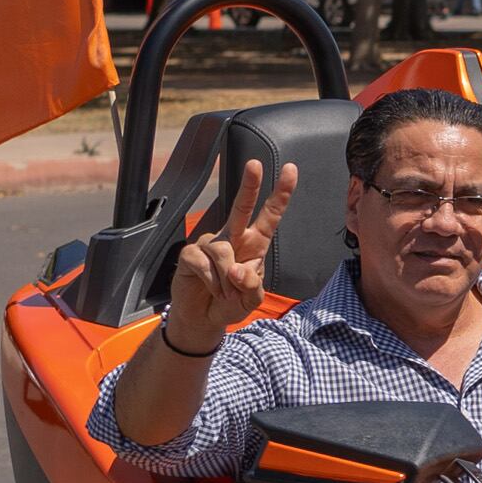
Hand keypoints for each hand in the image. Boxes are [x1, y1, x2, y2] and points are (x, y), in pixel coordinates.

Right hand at [166, 156, 295, 350]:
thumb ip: (252, 286)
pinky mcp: (190, 254)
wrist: (203, 318)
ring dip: (227, 280)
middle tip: (255, 164)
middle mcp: (232, 237)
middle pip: (241, 207)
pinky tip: (211, 289)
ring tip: (226, 293)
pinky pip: (204, 263)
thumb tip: (237, 270)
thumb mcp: (250, 300)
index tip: (291, 169)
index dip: (281, 194)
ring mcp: (209, 243)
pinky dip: (212, 283)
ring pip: (223, 251)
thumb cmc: (231, 303)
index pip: (270, 215)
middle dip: (249, 185)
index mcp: (255, 243)